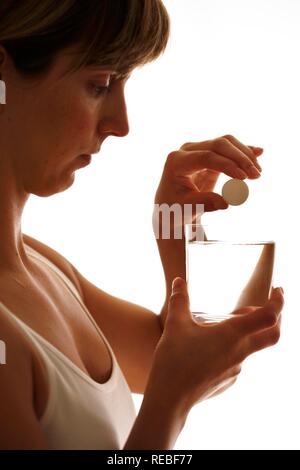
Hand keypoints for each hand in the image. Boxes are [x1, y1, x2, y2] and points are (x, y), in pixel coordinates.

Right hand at [150, 278, 283, 413]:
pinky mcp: (228, 381)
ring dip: (246, 333)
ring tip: (224, 324)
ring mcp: (236, 370)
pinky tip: (209, 348)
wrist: (170, 399)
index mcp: (232, 335)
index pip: (269, 316)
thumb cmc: (174, 360)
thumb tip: (179, 281)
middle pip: (273, 335)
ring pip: (250, 347)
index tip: (278, 291)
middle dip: (276, 318)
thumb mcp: (176, 324)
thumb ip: (180, 300)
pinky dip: (231, 349)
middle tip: (269, 305)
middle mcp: (240, 352)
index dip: (278, 301)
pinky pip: (236, 361)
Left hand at [154, 135, 262, 218]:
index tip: (243, 178)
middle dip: (240, 159)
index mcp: (176, 162)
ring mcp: (197, 149)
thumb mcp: (185, 209)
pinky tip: (259, 152)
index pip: (206, 157)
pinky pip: (228, 148)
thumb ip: (203, 203)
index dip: (227, 166)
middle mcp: (186, 151)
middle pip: (218, 145)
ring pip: (226, 143)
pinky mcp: (209, 154)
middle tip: (256, 176)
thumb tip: (225, 203)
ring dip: (244, 155)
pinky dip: (243, 150)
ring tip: (257, 173)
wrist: (170, 207)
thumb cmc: (174, 209)